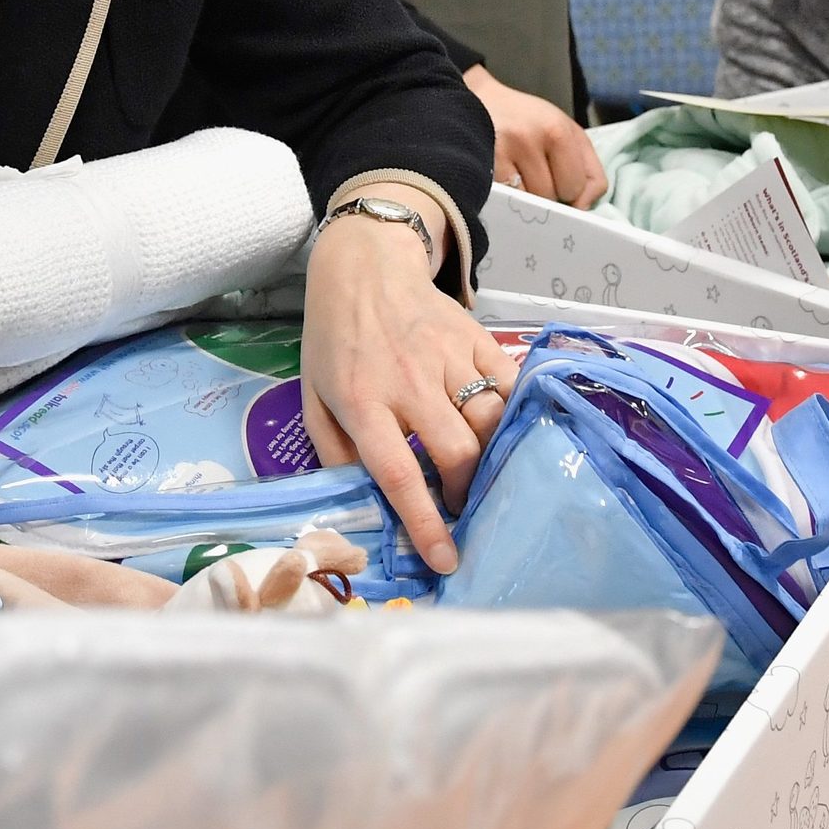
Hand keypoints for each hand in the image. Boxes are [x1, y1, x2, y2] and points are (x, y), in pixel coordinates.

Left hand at [299, 197, 507, 573]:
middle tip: (465, 509)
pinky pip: (509, 384)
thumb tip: (367, 507)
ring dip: (493, 459)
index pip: (399, 474)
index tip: (446, 559)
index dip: (426, 522)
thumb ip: (337, 455)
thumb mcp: (313, 400)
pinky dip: (515, 414)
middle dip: (468, 494)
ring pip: (491, 421)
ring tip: (486, 476)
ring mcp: (447, 355)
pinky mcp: (476, 336)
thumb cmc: (334, 342)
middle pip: (457, 452)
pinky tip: (508, 432)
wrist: (362, 269)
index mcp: (362, 401)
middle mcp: (408, 380)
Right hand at [467, 65, 605, 207]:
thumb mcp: (566, 133)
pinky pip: (507, 199)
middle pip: (554, 196)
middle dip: (548, 194)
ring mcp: (505, 149)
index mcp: (559, 129)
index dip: (571, 190)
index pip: (580, 186)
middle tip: (533, 173)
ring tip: (515, 172)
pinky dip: (507, 196)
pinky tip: (501, 177)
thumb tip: (584, 207)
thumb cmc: (526, 121)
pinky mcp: (483, 162)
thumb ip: (588, 170)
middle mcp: (533, 136)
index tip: (559, 179)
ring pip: (530, 202)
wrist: (478, 101)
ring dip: (526, 196)